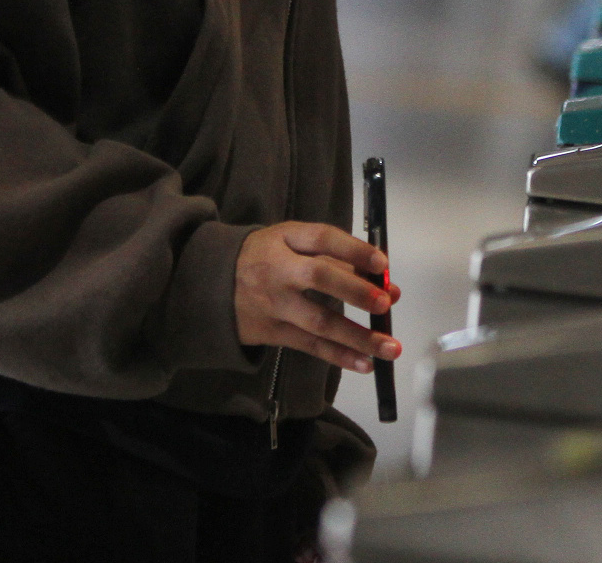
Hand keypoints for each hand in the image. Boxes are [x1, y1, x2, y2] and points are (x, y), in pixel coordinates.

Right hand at [233, 221, 400, 374]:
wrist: (211, 284)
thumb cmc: (266, 258)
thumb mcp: (290, 243)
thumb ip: (336, 257)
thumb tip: (386, 284)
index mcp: (285, 238)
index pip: (322, 237)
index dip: (353, 249)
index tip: (381, 263)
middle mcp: (279, 269)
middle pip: (319, 276)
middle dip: (355, 290)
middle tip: (384, 303)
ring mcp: (275, 303)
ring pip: (319, 321)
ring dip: (358, 336)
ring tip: (390, 346)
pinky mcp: (273, 331)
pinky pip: (311, 345)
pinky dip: (340, 356)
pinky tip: (366, 364)